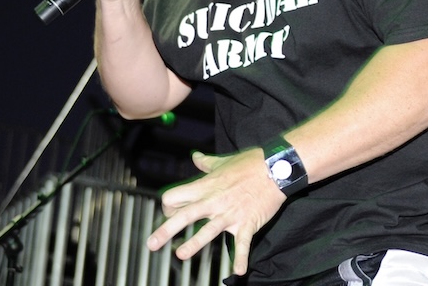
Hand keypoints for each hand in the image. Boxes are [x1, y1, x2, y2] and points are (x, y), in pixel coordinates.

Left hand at [146, 148, 286, 275]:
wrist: (276, 168)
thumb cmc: (251, 163)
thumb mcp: (224, 161)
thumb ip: (206, 163)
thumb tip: (195, 157)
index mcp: (207, 186)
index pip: (175, 197)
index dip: (168, 206)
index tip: (169, 213)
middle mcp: (214, 201)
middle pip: (184, 216)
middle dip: (166, 230)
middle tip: (151, 244)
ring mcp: (230, 214)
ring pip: (207, 231)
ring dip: (194, 244)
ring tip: (181, 255)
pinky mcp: (247, 223)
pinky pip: (242, 243)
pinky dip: (241, 258)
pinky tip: (239, 271)